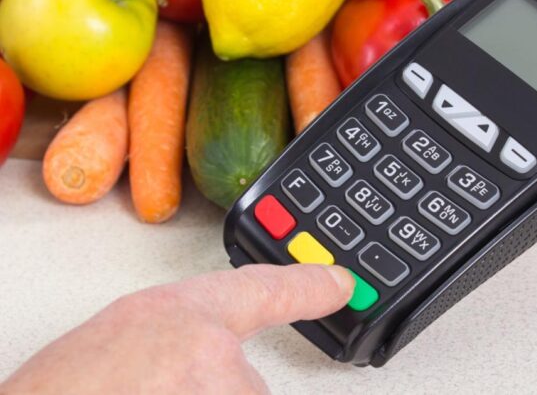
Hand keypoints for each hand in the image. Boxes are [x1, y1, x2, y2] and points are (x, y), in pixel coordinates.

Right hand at [0, 264, 354, 393]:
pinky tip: (150, 394)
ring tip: (147, 391)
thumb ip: (180, 340)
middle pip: (249, 389)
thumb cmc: (62, 389)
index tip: (344, 283)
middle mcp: (210, 360)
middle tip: (157, 385)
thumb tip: (218, 362)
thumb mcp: (125, 340)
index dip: (309, 285)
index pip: (265, 290)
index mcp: (184, 317)